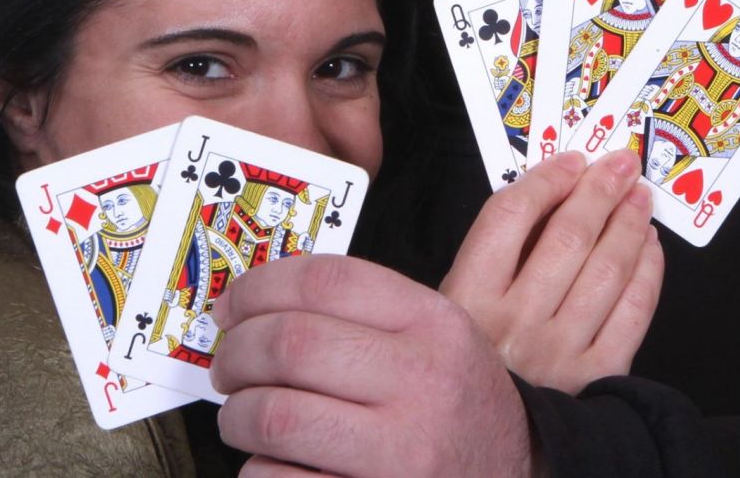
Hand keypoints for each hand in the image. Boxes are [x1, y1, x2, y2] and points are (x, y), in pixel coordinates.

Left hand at [209, 255, 534, 477]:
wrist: (513, 474)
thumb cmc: (459, 406)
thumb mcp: (439, 338)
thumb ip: (367, 312)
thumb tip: (259, 302)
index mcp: (435, 324)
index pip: (327, 281)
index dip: (260, 286)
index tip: (232, 303)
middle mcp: (424, 381)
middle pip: (291, 343)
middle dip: (237, 352)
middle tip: (227, 364)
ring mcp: (402, 450)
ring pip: (275, 416)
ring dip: (236, 415)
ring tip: (241, 416)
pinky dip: (257, 471)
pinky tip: (270, 463)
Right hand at [440, 150, 662, 393]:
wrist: (487, 444)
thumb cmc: (469, 364)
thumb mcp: (452, 308)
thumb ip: (488, 257)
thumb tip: (547, 195)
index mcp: (469, 299)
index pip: (511, 217)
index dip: (547, 180)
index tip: (571, 161)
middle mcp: (515, 323)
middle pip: (567, 237)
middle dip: (600, 190)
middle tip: (622, 163)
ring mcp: (559, 353)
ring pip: (606, 271)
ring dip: (628, 224)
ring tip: (639, 197)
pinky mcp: (595, 380)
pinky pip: (632, 314)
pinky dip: (647, 273)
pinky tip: (650, 247)